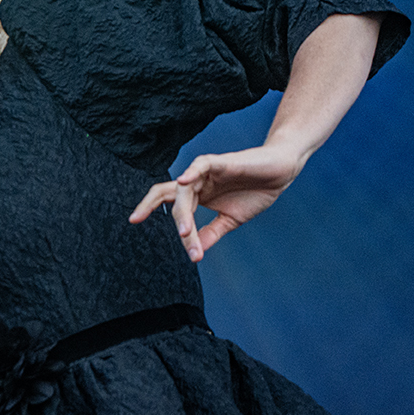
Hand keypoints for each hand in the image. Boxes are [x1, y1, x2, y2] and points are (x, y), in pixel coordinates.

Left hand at [129, 143, 303, 261]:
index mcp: (197, 195)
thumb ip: (212, 233)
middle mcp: (197, 182)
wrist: (280, 173)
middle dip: (150, 207)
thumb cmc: (255, 192)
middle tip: (137, 221)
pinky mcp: (222, 162)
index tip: (133, 222)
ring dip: (183, 211)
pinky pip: (202, 164)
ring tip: (186, 232)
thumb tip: (196, 252)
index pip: (167, 202)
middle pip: (167, 194)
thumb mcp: (230, 220)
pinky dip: (192, 171)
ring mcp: (208, 172)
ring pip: (184, 188)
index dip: (148, 209)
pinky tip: (184, 181)